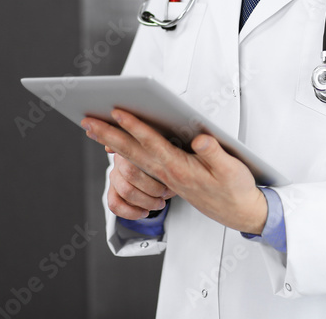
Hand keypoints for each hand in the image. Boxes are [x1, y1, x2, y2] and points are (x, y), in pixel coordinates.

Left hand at [83, 110, 268, 234]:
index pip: (152, 144)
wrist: (238, 213)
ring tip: (96, 132)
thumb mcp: (231, 169)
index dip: (135, 127)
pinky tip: (119, 148)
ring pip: (134, 158)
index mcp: (180, 169)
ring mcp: (166, 178)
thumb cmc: (235, 189)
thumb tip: (199, 138)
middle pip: (132, 152)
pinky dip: (127, 154)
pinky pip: (142, 164)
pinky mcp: (170, 179)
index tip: (118, 112)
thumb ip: (213, 152)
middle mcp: (168, 174)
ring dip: (113, 144)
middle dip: (109, 136)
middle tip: (88, 122)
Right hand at [107, 152, 173, 219]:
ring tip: (159, 204)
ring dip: (145, 201)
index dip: (154, 172)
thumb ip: (170, 155)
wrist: (159, 170)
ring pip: (125, 191)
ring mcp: (115, 175)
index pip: (137, 156)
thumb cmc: (165, 162)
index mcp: (134, 146)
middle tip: (165, 194)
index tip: (168, 183)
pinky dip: (130, 212)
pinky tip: (144, 212)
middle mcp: (120, 160)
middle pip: (131, 174)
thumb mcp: (171, 156)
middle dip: (152, 188)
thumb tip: (176, 162)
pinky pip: (114, 204)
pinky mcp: (112, 191)